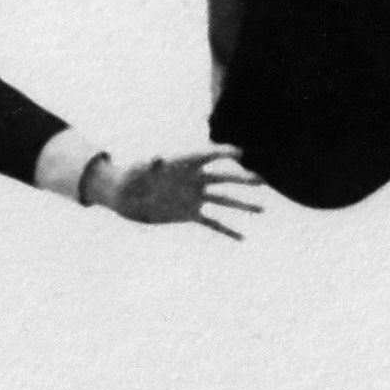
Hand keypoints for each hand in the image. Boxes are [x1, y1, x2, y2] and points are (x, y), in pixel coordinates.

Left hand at [94, 150, 263, 238]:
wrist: (127, 198)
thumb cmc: (131, 177)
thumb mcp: (140, 170)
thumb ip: (150, 165)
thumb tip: (157, 157)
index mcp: (184, 164)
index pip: (208, 155)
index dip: (223, 152)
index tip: (240, 153)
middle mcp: (194, 179)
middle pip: (223, 178)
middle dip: (242, 180)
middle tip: (262, 180)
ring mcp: (194, 197)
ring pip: (224, 201)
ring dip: (242, 205)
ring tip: (262, 209)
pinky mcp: (190, 214)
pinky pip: (212, 222)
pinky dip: (226, 230)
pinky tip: (242, 237)